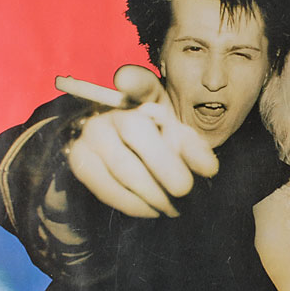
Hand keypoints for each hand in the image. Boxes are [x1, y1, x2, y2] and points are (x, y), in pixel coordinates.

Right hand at [65, 66, 218, 217]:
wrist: (131, 160)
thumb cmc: (162, 145)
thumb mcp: (184, 143)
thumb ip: (196, 150)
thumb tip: (209, 169)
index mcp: (143, 95)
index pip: (138, 81)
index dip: (132, 80)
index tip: (125, 81)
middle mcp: (113, 109)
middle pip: (135, 130)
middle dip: (163, 163)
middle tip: (185, 189)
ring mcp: (92, 133)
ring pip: (121, 165)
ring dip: (153, 192)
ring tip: (175, 208)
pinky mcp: (80, 160)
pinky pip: (105, 187)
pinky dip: (133, 204)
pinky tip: (152, 210)